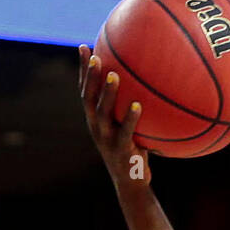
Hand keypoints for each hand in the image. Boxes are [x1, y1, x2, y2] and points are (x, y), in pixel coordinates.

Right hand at [79, 44, 150, 190]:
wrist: (131, 182)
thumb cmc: (133, 150)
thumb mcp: (128, 127)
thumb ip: (129, 106)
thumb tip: (147, 82)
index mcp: (95, 119)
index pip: (85, 90)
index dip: (83, 70)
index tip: (84, 46)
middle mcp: (96, 127)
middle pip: (88, 98)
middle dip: (90, 77)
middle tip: (95, 56)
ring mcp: (107, 139)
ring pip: (102, 113)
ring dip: (107, 93)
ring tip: (113, 75)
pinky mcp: (121, 150)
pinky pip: (126, 131)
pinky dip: (131, 118)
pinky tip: (138, 105)